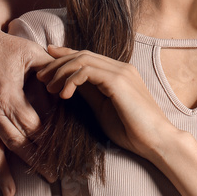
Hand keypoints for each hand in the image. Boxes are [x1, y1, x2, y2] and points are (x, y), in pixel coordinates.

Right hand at [0, 22, 50, 195]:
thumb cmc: (7, 45)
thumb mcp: (31, 53)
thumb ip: (51, 71)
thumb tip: (69, 87)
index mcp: (7, 93)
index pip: (30, 124)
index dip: (47, 138)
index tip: (63, 150)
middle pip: (14, 142)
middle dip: (33, 161)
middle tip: (52, 176)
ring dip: (1, 172)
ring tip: (12, 193)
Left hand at [37, 46, 176, 160]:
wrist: (156, 141)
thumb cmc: (132, 131)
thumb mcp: (103, 109)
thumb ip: (89, 93)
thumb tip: (70, 83)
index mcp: (119, 73)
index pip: (88, 57)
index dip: (65, 54)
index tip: (46, 59)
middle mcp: (121, 67)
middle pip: (82, 54)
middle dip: (57, 63)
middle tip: (40, 77)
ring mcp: (121, 72)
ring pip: (83, 60)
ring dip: (61, 71)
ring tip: (49, 88)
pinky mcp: (118, 81)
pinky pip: (87, 72)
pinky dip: (71, 80)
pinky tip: (64, 94)